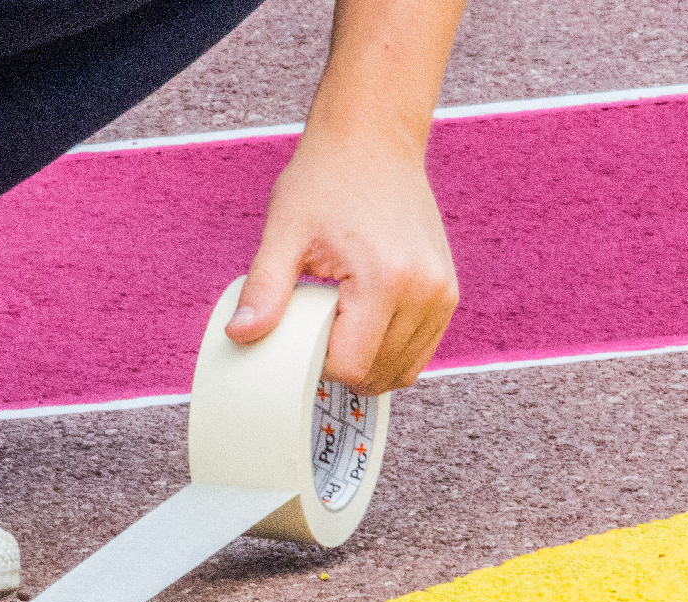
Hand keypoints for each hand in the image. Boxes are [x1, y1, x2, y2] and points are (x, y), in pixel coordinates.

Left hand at [225, 138, 458, 395]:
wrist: (372, 141)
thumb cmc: (325, 181)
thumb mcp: (283, 232)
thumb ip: (264, 288)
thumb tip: (238, 335)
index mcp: (386, 280)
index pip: (350, 366)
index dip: (316, 364)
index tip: (297, 337)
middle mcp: (425, 291)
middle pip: (378, 374)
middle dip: (341, 366)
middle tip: (314, 328)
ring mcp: (443, 294)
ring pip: (403, 370)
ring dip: (367, 363)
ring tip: (338, 323)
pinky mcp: (449, 293)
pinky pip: (420, 350)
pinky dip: (390, 351)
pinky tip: (362, 325)